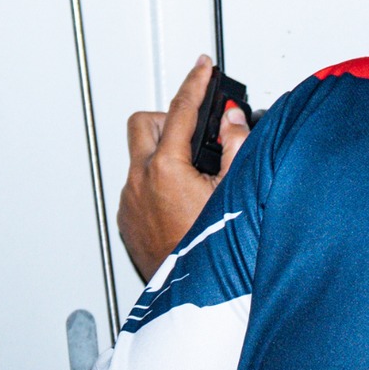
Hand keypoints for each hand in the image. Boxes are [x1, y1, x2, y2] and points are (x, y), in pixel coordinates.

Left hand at [119, 56, 248, 281]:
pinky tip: (187, 203)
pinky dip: (161, 183)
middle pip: (144, 124)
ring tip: (199, 176)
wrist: (198, 301)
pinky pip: (139, 187)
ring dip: (166, 155)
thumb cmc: (218, 254)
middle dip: (169, 119)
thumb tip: (233, 120)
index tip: (203, 68)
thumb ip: (237, 147)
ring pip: (141, 158)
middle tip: (197, 132)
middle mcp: (140, 182)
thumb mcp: (240, 193)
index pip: (181, 110)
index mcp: (166, 169)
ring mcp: (130, 203)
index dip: (196, 84)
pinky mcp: (128, 222)